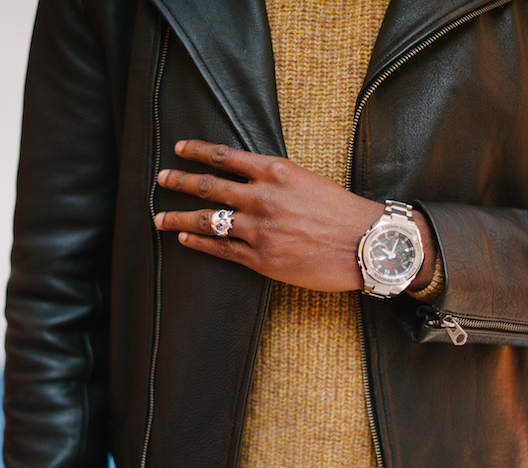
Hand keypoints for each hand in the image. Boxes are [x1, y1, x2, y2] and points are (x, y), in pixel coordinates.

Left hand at [155, 140, 433, 291]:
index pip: (224, 157)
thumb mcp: (308, 181)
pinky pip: (220, 250)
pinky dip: (198, 243)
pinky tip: (185, 239)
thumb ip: (275, 179)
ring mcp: (258, 230)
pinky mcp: (261, 259)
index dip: (196, 151)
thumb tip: (248, 180)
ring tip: (159, 218)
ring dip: (177, 218)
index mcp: (275, 172)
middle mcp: (262, 198)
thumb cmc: (343, 213)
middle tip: (160, 179)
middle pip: (206, 187)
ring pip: (205, 221)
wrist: (368, 245)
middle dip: (178, 182)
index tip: (178, 149)